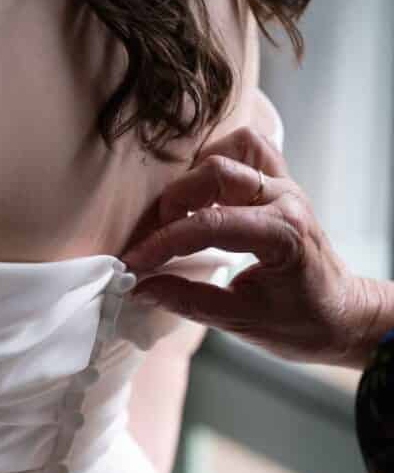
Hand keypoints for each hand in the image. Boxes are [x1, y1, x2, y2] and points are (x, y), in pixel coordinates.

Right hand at [121, 126, 383, 366]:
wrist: (339, 314)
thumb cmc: (299, 323)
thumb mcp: (240, 322)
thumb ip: (188, 301)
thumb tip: (140, 288)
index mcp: (283, 234)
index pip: (209, 225)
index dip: (163, 243)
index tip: (133, 264)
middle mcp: (285, 199)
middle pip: (214, 174)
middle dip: (171, 206)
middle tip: (151, 243)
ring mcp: (285, 185)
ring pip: (229, 151)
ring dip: (193, 177)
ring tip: (174, 216)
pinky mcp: (280, 183)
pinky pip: (247, 148)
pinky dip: (217, 159)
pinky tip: (201, 192)